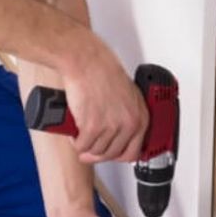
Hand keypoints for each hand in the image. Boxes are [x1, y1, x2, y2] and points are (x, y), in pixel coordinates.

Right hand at [59, 33, 147, 163]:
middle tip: (89, 148)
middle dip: (98, 154)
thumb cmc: (103, 71)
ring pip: (95, 152)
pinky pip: (82, 145)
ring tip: (81, 136)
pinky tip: (74, 133)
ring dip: (86, 147)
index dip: (118, 155)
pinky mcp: (92, 127)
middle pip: (112, 154)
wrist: (87, 61)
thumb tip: (121, 133)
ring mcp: (111, 126)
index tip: (110, 154)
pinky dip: (76, 142)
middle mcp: (128, 124)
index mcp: (140, 117)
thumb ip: (127, 114)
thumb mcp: (127, 95)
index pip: (133, 152)